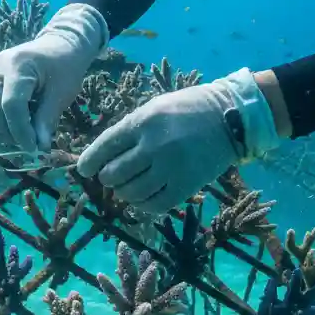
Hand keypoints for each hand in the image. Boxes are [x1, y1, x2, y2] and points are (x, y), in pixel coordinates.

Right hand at [0, 3, 107, 152]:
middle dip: (10, 133)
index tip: (33, 148)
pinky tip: (7, 130)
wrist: (60, 45)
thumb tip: (40, 148)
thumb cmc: (65, 67)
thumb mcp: (61, 93)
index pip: (11, 105)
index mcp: (18, 66)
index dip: (20, 130)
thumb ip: (47, 120)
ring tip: (18, 139)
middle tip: (28, 146)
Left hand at [76, 68, 280, 213]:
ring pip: (131, 193)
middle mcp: (154, 146)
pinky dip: (144, 205)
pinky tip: (145, 197)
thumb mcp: (154, 109)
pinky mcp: (187, 186)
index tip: (84, 170)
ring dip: (124, 193)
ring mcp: (171, 168)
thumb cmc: (186, 110)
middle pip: (114, 174)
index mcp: (142, 122)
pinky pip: (155, 205)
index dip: (89, 162)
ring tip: (128, 187)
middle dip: (108, 178)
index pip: (104, 147)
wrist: (230, 118)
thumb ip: (128, 131)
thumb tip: (101, 159)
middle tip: (112, 176)